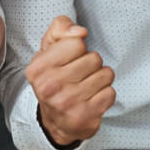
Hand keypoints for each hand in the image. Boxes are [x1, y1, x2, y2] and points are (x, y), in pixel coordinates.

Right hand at [26, 16, 115, 147]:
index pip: (77, 43)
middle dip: (91, 64)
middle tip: (78, 75)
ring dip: (100, 78)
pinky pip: (111, 92)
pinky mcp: (86, 116)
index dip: (77, 49)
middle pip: (95, 58)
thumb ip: (61, 28)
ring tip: (86, 86)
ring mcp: (69, 103)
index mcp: (39, 68)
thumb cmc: (53, 78)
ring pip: (106, 74)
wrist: (54, 121)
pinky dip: (104, 94)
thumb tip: (81, 32)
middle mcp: (51, 86)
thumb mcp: (49, 49)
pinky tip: (91, 99)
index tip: (68, 60)